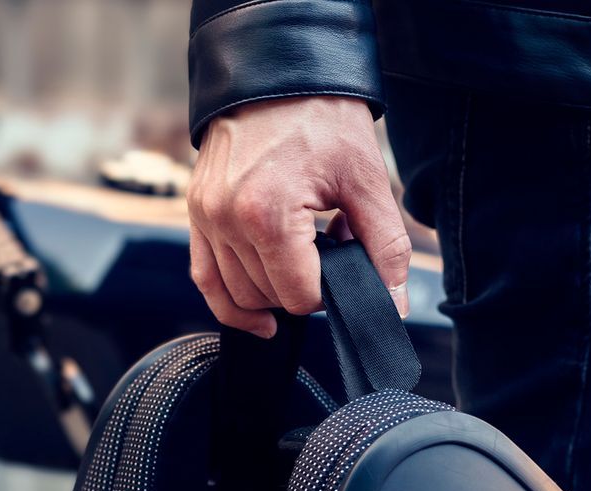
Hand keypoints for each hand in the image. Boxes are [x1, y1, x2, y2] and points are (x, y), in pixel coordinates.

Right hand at [187, 95, 410, 337]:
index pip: (299, 296)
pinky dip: (230, 303)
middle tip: (328, 245)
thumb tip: (394, 302)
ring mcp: (206, 218)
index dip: (330, 290)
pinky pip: (205, 279)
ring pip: (238, 294)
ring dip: (274, 288)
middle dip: (304, 284)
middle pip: (269, 297)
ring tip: (301, 250)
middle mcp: (227, 221)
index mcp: (268, 215)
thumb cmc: (321, 118)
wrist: (278, 74)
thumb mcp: (365, 180)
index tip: (345, 257)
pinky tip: (260, 316)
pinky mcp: (196, 214)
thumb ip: (385, 247)